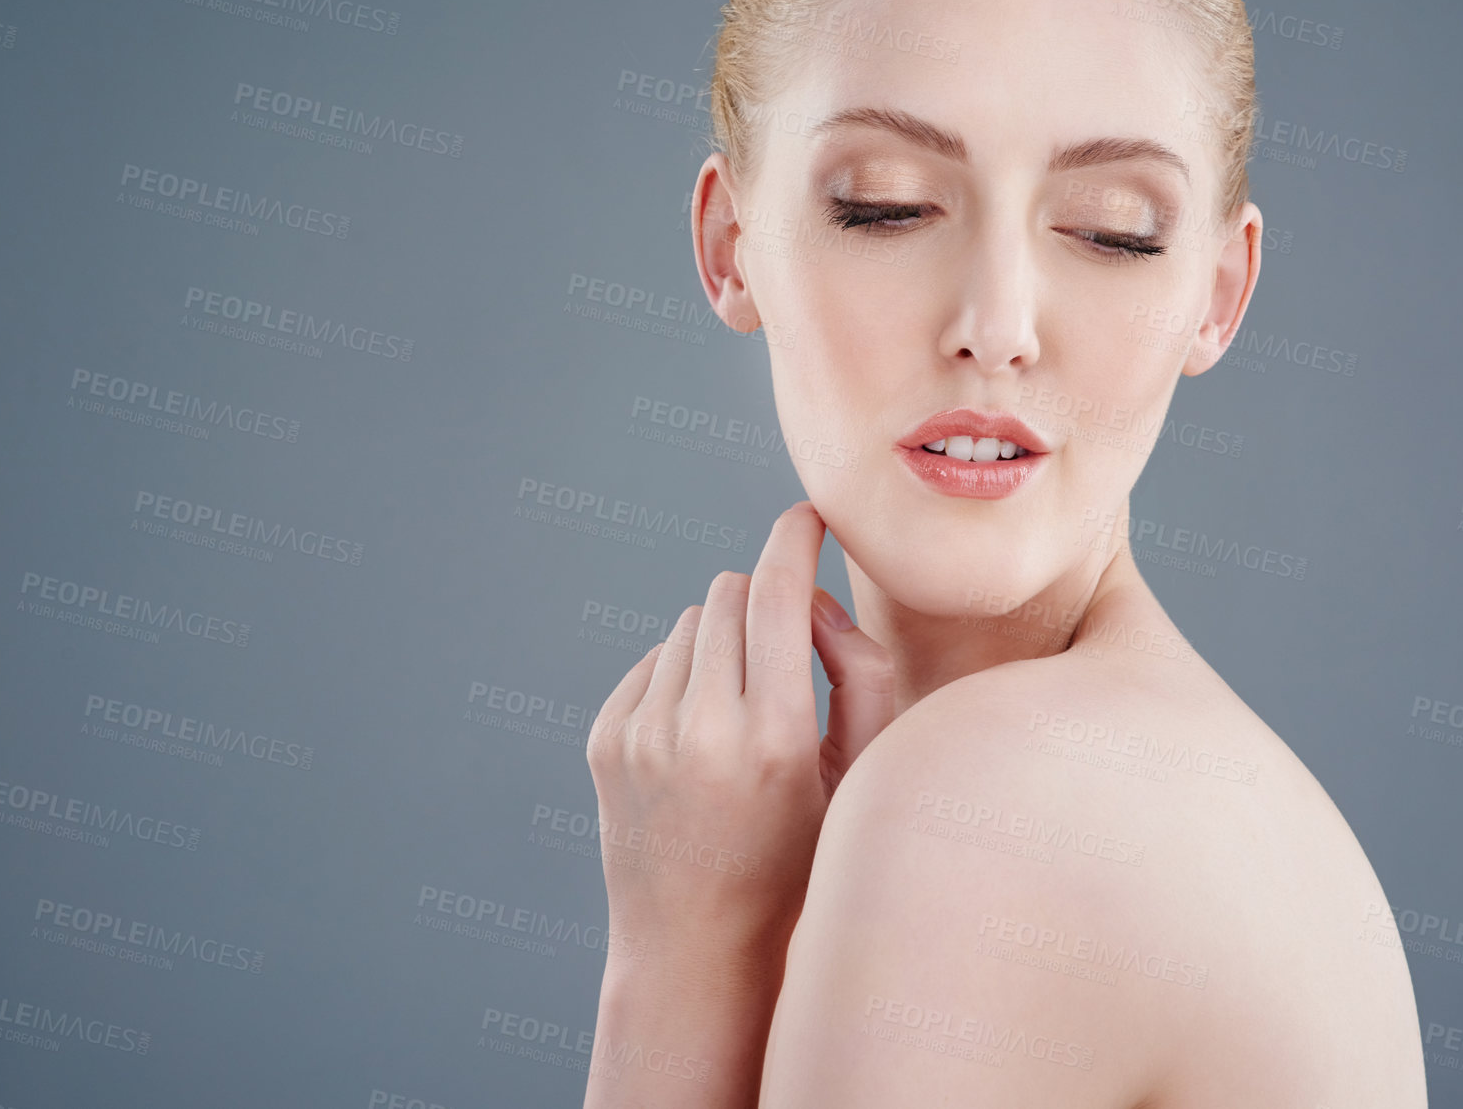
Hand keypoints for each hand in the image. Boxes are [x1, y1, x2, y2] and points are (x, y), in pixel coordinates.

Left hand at [584, 500, 897, 975]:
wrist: (698, 946)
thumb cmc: (798, 864)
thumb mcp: (857, 779)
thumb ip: (857, 673)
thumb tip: (811, 597)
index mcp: (776, 740)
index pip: (778, 592)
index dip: (796, 538)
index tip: (810, 517)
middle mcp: (700, 731)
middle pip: (727, 594)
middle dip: (761, 599)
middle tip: (785, 650)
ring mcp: (641, 735)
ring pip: (687, 624)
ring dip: (721, 641)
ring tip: (743, 712)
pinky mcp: (604, 741)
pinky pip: (651, 662)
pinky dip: (682, 676)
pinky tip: (701, 738)